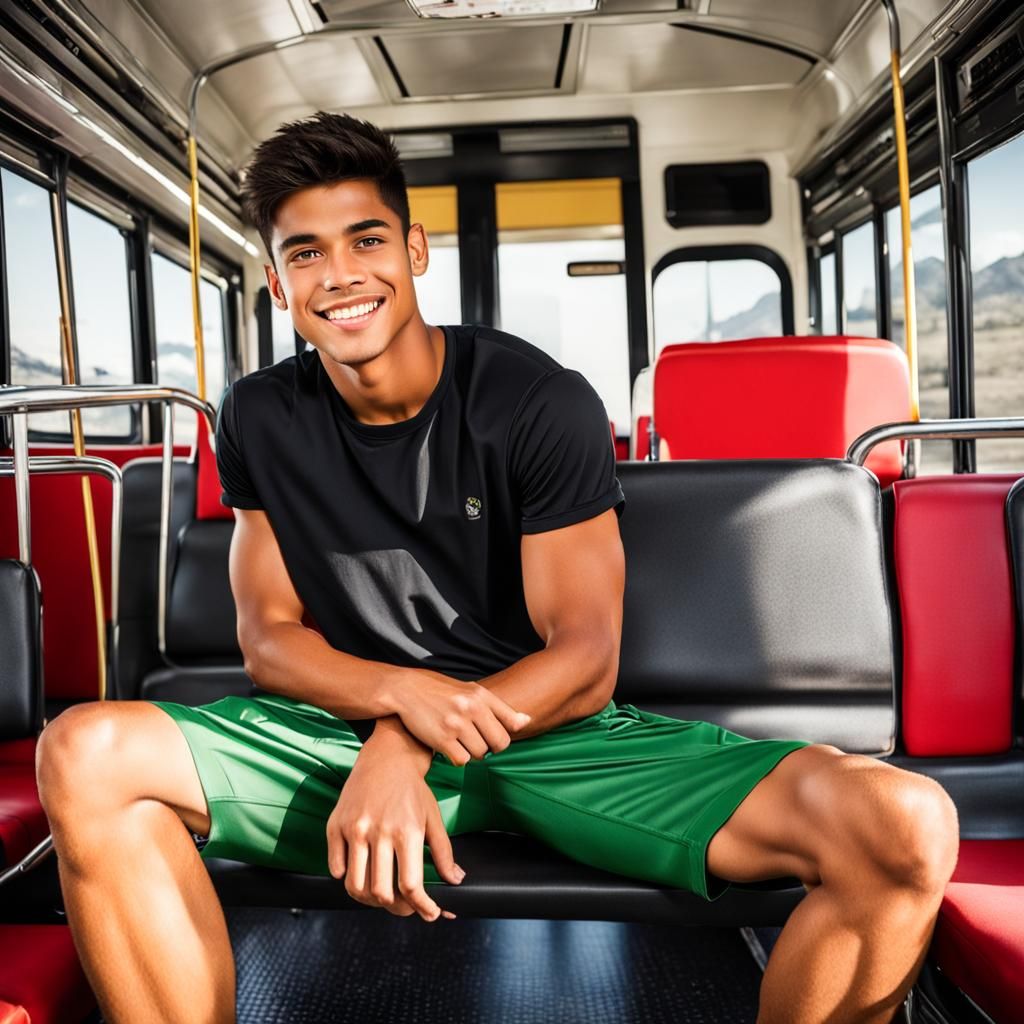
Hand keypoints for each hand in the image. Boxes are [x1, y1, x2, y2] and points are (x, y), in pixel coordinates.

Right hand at [327, 727, 463, 920]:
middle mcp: (379, 831)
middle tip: (406, 906)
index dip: (421, 907)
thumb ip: (444, 852)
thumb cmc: (412, 789)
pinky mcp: (335, 826)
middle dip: (397, 908)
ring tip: (381, 896)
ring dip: (369, 900)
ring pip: (355, 886)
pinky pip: (336, 868)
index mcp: (407, 831)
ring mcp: (354, 829)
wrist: (386, 758)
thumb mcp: (433, 817)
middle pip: (382, 892)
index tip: (430, 913)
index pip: (411, 885)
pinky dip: (347, 879)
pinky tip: (361, 874)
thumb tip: (455, 881)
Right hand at [391, 672, 530, 764]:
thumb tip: (527, 721)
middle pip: (499, 743)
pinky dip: (456, 758)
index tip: (492, 735)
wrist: (405, 690)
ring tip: (459, 742)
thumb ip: (499, 708)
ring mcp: (456, 724)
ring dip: (471, 753)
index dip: (504, 734)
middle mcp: (471, 708)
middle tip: (475, 741)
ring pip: (480, 754)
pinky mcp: (441, 739)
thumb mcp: (471, 691)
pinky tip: (448, 747)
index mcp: (481, 695)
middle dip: (490, 747)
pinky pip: (461, 761)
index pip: (511, 723)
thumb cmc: (441, 691)